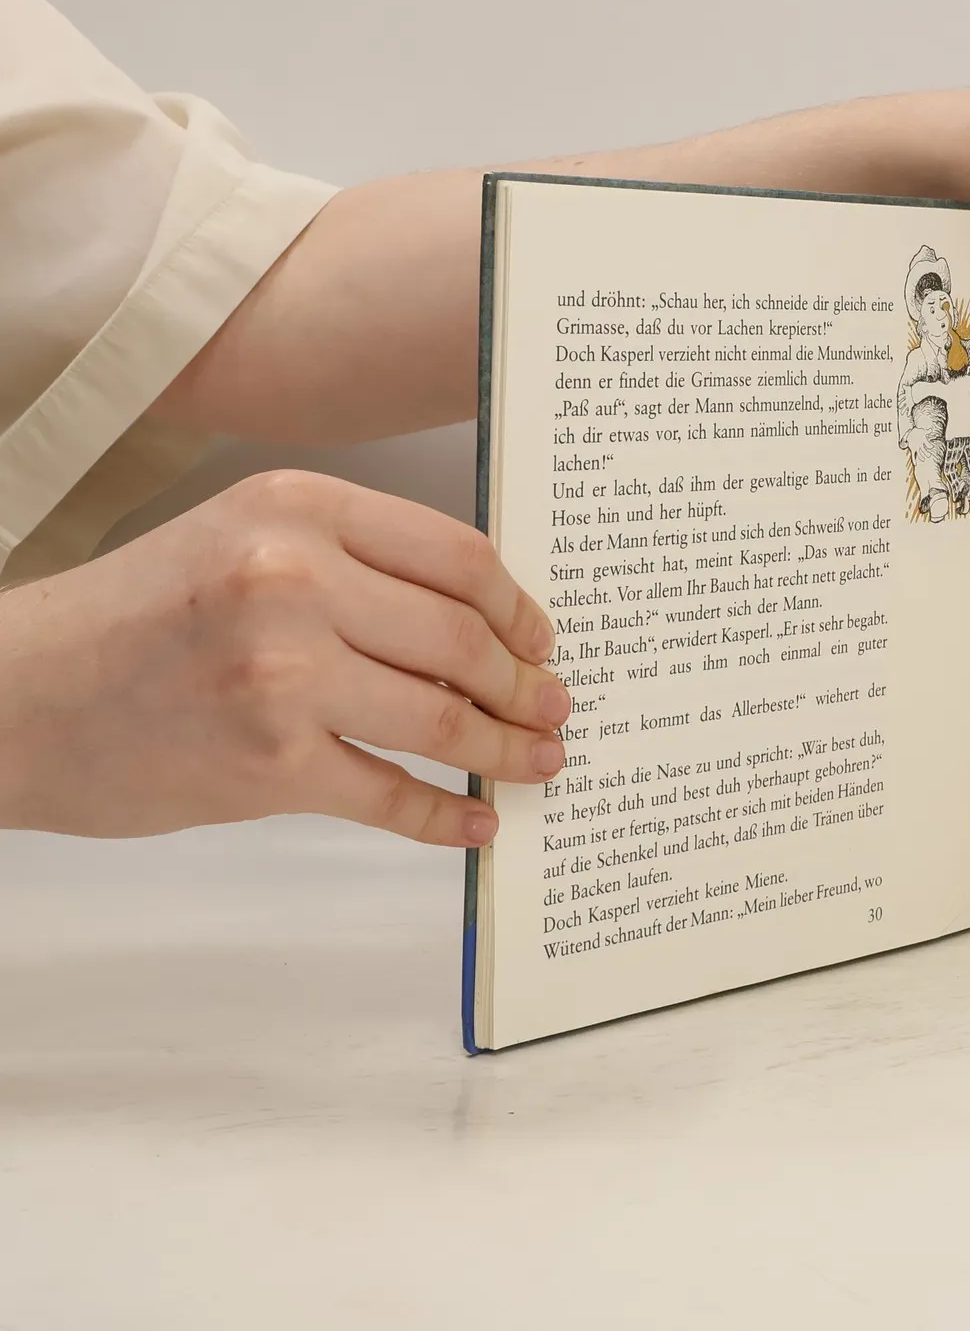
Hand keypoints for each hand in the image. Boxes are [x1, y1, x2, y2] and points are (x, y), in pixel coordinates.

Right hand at [0, 470, 566, 845]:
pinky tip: (477, 821)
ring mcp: (284, 673)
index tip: (541, 639)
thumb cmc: (131, 619)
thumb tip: (475, 619)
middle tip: (555, 707)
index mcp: (300, 509)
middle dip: (526, 683)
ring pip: (441, 716)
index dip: (517, 607)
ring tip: (539, 760)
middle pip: (463, 638)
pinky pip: (390, 794)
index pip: (459, 556)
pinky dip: (445, 814)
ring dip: (505, 747)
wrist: (11, 696)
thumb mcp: (242, 539)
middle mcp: (297, 579)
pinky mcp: (268, 762)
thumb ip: (351, 560)